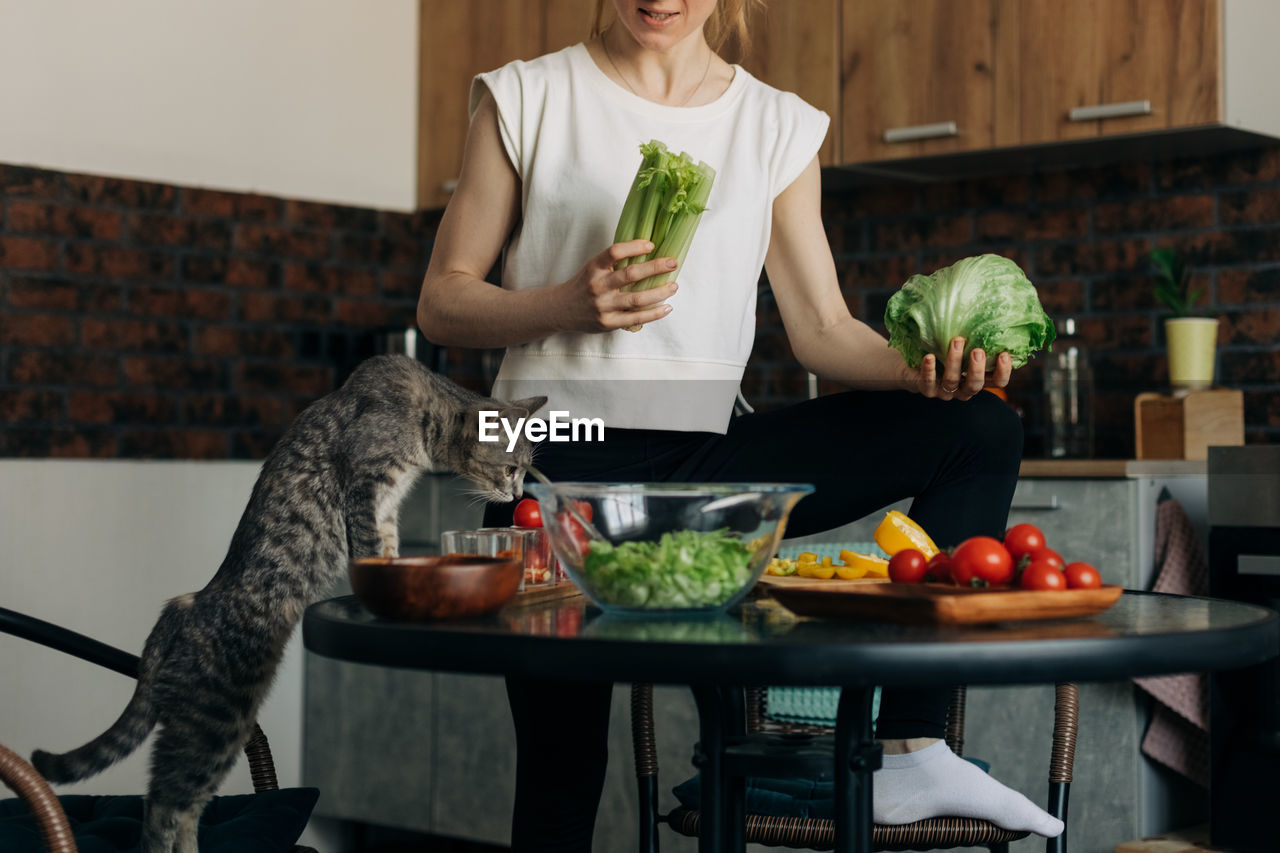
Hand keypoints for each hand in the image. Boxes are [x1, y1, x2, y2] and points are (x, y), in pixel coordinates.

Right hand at [556, 239, 678, 332]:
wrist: (561, 309)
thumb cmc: (584, 285)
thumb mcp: (593, 268)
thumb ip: (614, 263)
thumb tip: (648, 252)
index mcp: (594, 267)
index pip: (615, 252)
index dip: (634, 246)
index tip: (652, 245)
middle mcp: (598, 285)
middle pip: (631, 274)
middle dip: (655, 267)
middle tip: (673, 263)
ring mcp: (603, 305)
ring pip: (637, 298)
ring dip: (660, 292)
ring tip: (674, 286)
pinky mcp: (608, 322)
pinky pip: (636, 318)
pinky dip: (654, 313)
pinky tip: (667, 307)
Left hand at [910, 337, 1011, 400]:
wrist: (914, 365)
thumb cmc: (944, 351)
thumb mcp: (962, 345)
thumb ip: (975, 337)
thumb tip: (989, 310)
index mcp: (976, 378)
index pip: (997, 381)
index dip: (1003, 372)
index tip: (1004, 354)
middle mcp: (963, 388)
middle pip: (975, 386)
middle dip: (977, 369)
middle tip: (978, 351)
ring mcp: (944, 392)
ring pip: (952, 381)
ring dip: (954, 361)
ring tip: (956, 341)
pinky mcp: (927, 389)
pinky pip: (928, 383)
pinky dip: (929, 370)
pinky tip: (929, 357)